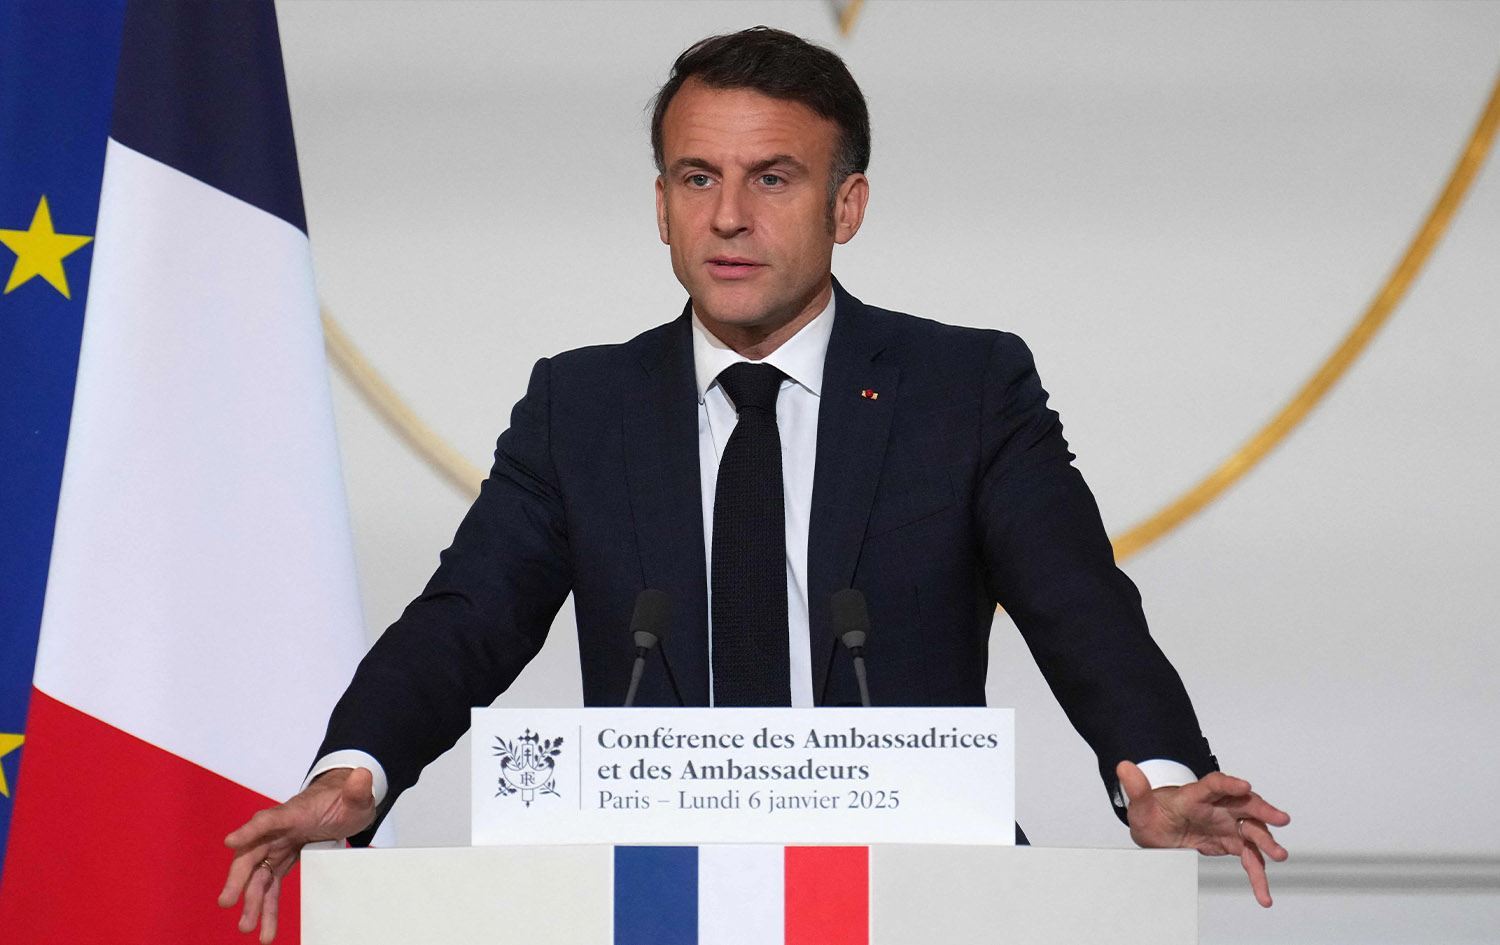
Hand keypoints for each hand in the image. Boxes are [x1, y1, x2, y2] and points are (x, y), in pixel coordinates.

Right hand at [218, 767, 377, 942]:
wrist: (343, 804)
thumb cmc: (344, 799)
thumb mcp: (358, 795)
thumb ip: (358, 789)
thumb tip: (362, 775)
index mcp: (293, 812)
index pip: (269, 820)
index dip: (250, 831)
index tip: (231, 842)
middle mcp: (278, 831)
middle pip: (252, 854)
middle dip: (238, 879)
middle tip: (227, 902)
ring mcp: (277, 847)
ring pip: (258, 877)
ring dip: (252, 903)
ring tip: (248, 928)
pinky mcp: (281, 861)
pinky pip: (270, 887)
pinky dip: (267, 907)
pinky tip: (265, 930)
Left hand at [1117, 760, 1289, 906]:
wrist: (1156, 829)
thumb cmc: (1152, 813)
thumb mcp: (1139, 804)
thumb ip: (1136, 788)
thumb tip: (1123, 767)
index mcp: (1195, 795)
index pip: (1214, 784)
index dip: (1229, 784)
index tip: (1245, 785)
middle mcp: (1217, 807)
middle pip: (1244, 804)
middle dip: (1263, 810)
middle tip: (1281, 818)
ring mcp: (1227, 824)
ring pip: (1253, 831)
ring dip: (1267, 842)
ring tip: (1279, 855)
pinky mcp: (1231, 843)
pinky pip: (1249, 859)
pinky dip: (1258, 876)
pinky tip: (1263, 895)